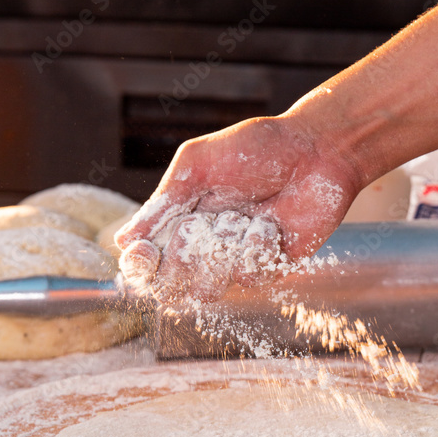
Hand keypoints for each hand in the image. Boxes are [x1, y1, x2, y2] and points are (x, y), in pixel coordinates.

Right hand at [115, 114, 360, 303]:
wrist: (315, 152)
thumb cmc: (257, 148)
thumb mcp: (199, 162)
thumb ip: (165, 201)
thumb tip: (122, 240)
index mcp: (178, 220)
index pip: (146, 261)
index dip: (140, 266)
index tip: (143, 254)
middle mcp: (203, 247)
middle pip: (171, 286)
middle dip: (180, 261)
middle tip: (197, 229)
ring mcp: (235, 261)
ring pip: (207, 288)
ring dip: (219, 252)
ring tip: (239, 218)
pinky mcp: (268, 268)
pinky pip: (248, 277)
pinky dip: (255, 247)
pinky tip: (269, 224)